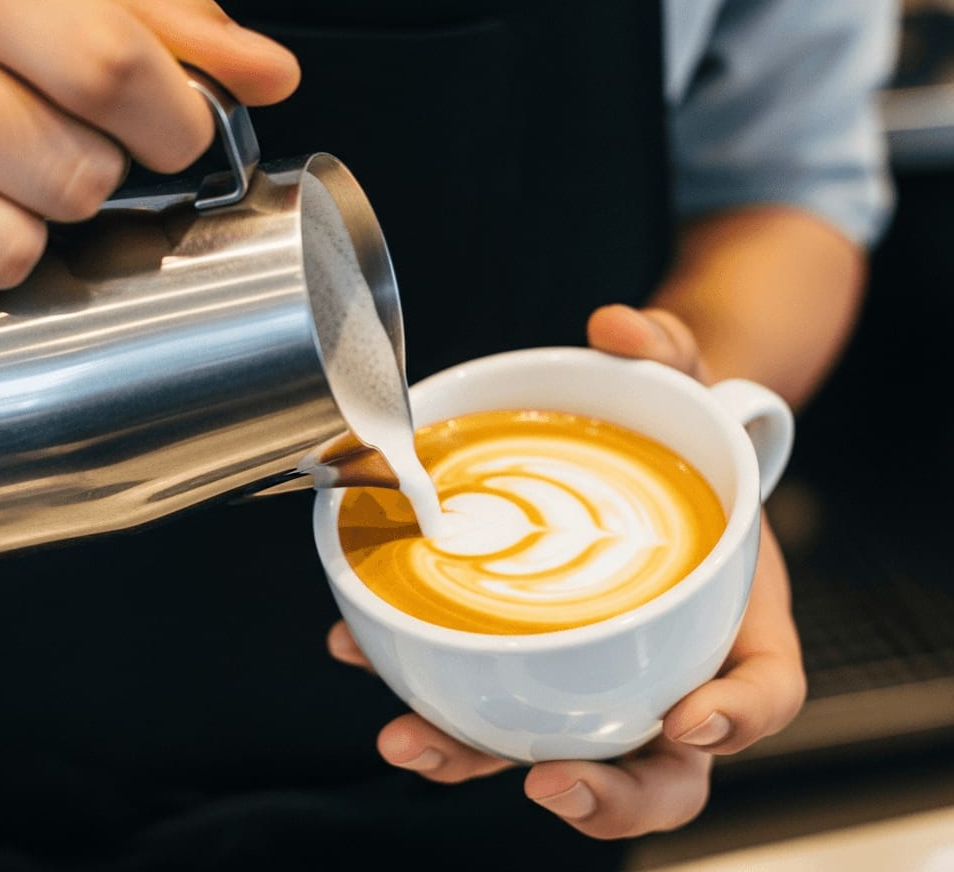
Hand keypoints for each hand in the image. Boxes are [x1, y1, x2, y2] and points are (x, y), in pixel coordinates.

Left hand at [327, 304, 805, 838]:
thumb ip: (667, 354)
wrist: (633, 457)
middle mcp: (669, 672)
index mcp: (734, 622)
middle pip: (663, 773)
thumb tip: (619, 330)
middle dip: (610, 795)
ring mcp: (593, 683)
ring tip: (410, 741)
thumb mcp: (686, 387)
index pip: (766, 691)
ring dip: (477, 761)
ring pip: (556, 758)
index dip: (736, 719)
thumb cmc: (672, 442)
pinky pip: (479, 702)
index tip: (688, 720)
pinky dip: (424, 691)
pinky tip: (359, 650)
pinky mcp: (522, 670)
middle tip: (550, 782)